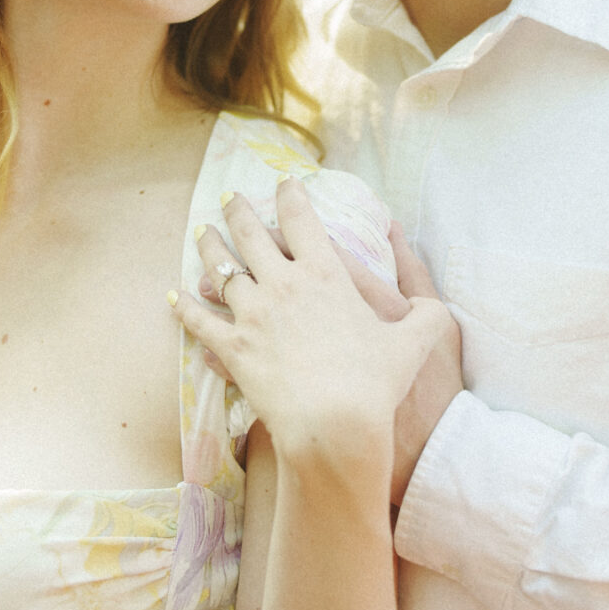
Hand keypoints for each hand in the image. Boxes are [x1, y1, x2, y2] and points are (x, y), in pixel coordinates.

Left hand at [174, 179, 450, 480]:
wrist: (334, 425)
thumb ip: (426, 316)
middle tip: (229, 198)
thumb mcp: (417, 342)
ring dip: (209, 248)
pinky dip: (186, 308)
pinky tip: (175, 298)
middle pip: (251, 235)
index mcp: (325, 274)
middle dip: (238, 211)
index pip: (302, 220)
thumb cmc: (377, 384)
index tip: (285, 184)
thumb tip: (432, 307)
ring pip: (220, 271)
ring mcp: (252, 316)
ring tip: (202, 233)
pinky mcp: (233, 350)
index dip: (292, 196)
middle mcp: (282, 285)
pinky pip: (201, 322)